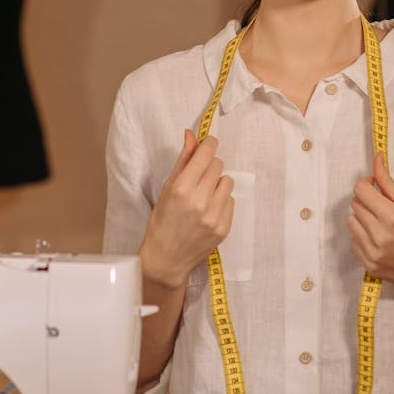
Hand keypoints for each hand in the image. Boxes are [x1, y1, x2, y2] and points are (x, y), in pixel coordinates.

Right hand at [139, 130, 234, 289]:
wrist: (166, 258)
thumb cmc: (162, 222)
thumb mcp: (167, 188)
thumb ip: (183, 160)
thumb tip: (192, 135)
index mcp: (182, 189)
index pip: (206, 154)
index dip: (209, 144)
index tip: (208, 143)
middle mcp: (199, 201)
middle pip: (218, 165)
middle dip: (209, 166)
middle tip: (198, 178)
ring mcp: (214, 216)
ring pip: (227, 181)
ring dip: (217, 184)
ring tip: (203, 196)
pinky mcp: (224, 227)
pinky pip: (231, 201)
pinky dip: (221, 201)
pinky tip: (207, 210)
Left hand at [348, 153, 393, 289]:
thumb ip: (388, 184)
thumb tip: (377, 161)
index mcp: (393, 218)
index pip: (361, 190)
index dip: (366, 183)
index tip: (373, 184)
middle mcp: (380, 236)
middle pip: (355, 204)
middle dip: (367, 200)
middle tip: (382, 206)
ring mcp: (372, 252)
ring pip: (351, 221)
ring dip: (362, 218)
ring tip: (381, 223)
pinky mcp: (367, 263)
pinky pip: (353, 240)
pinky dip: (362, 235)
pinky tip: (379, 237)